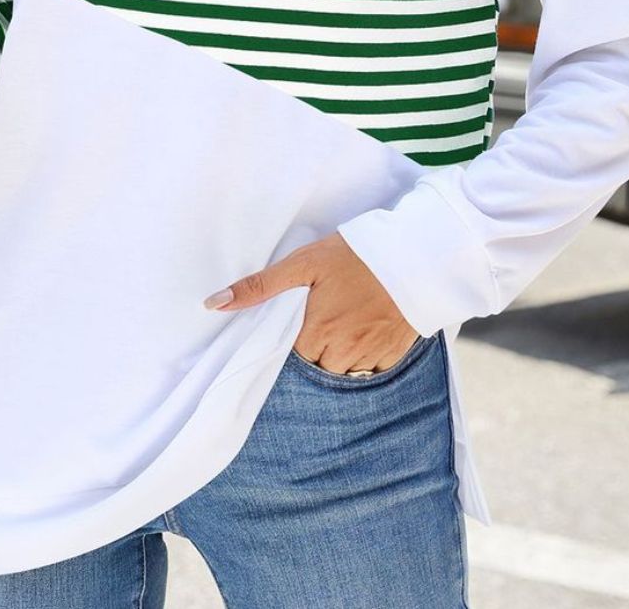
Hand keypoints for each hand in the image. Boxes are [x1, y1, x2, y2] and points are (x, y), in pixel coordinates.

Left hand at [202, 231, 421, 374]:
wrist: (414, 255)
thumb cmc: (355, 255)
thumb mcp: (303, 263)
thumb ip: (260, 287)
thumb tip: (214, 305)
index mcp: (316, 333)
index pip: (289, 357)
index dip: (291, 339)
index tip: (298, 322)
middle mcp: (343, 353)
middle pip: (315, 368)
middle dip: (314, 349)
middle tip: (323, 317)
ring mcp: (371, 358)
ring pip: (342, 373)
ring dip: (338, 356)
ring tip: (343, 323)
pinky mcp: (394, 357)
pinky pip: (371, 372)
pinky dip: (364, 358)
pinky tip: (364, 331)